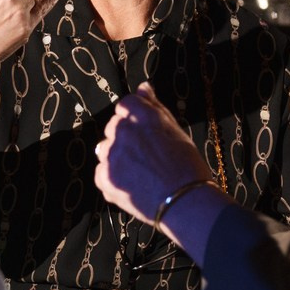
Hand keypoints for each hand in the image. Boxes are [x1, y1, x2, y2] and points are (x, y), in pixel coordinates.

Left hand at [94, 83, 215, 223]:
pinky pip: (102, 172)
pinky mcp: (104, 178)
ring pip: (106, 149)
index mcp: (141, 116)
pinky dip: (114, 177)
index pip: (126, 105)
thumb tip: (143, 86)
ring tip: (141, 172)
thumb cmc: (187, 165)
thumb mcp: (176, 130)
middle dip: (127, 138)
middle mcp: (122, 132)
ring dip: (118, 157)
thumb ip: (154, 107)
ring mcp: (111, 156)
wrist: (185, 203)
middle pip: (114, 127)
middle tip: (147, 156)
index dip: (136, 119)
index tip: (147, 133)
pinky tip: (134, 184)